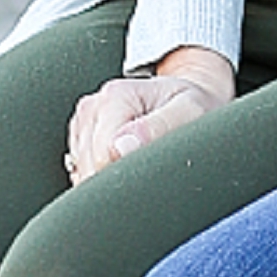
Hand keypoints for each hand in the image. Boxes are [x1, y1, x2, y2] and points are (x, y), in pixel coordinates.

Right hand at [65, 53, 233, 183]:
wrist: (188, 101)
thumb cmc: (194, 107)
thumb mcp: (191, 111)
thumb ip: (160, 127)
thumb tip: (121, 148)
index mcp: (115, 95)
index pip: (104, 155)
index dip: (129, 173)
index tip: (156, 168)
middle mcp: (93, 107)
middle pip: (90, 167)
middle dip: (119, 179)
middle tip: (155, 168)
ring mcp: (84, 124)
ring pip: (83, 174)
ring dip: (111, 180)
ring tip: (144, 162)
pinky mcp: (81, 140)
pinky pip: (82, 173)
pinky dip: (104, 179)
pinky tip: (128, 166)